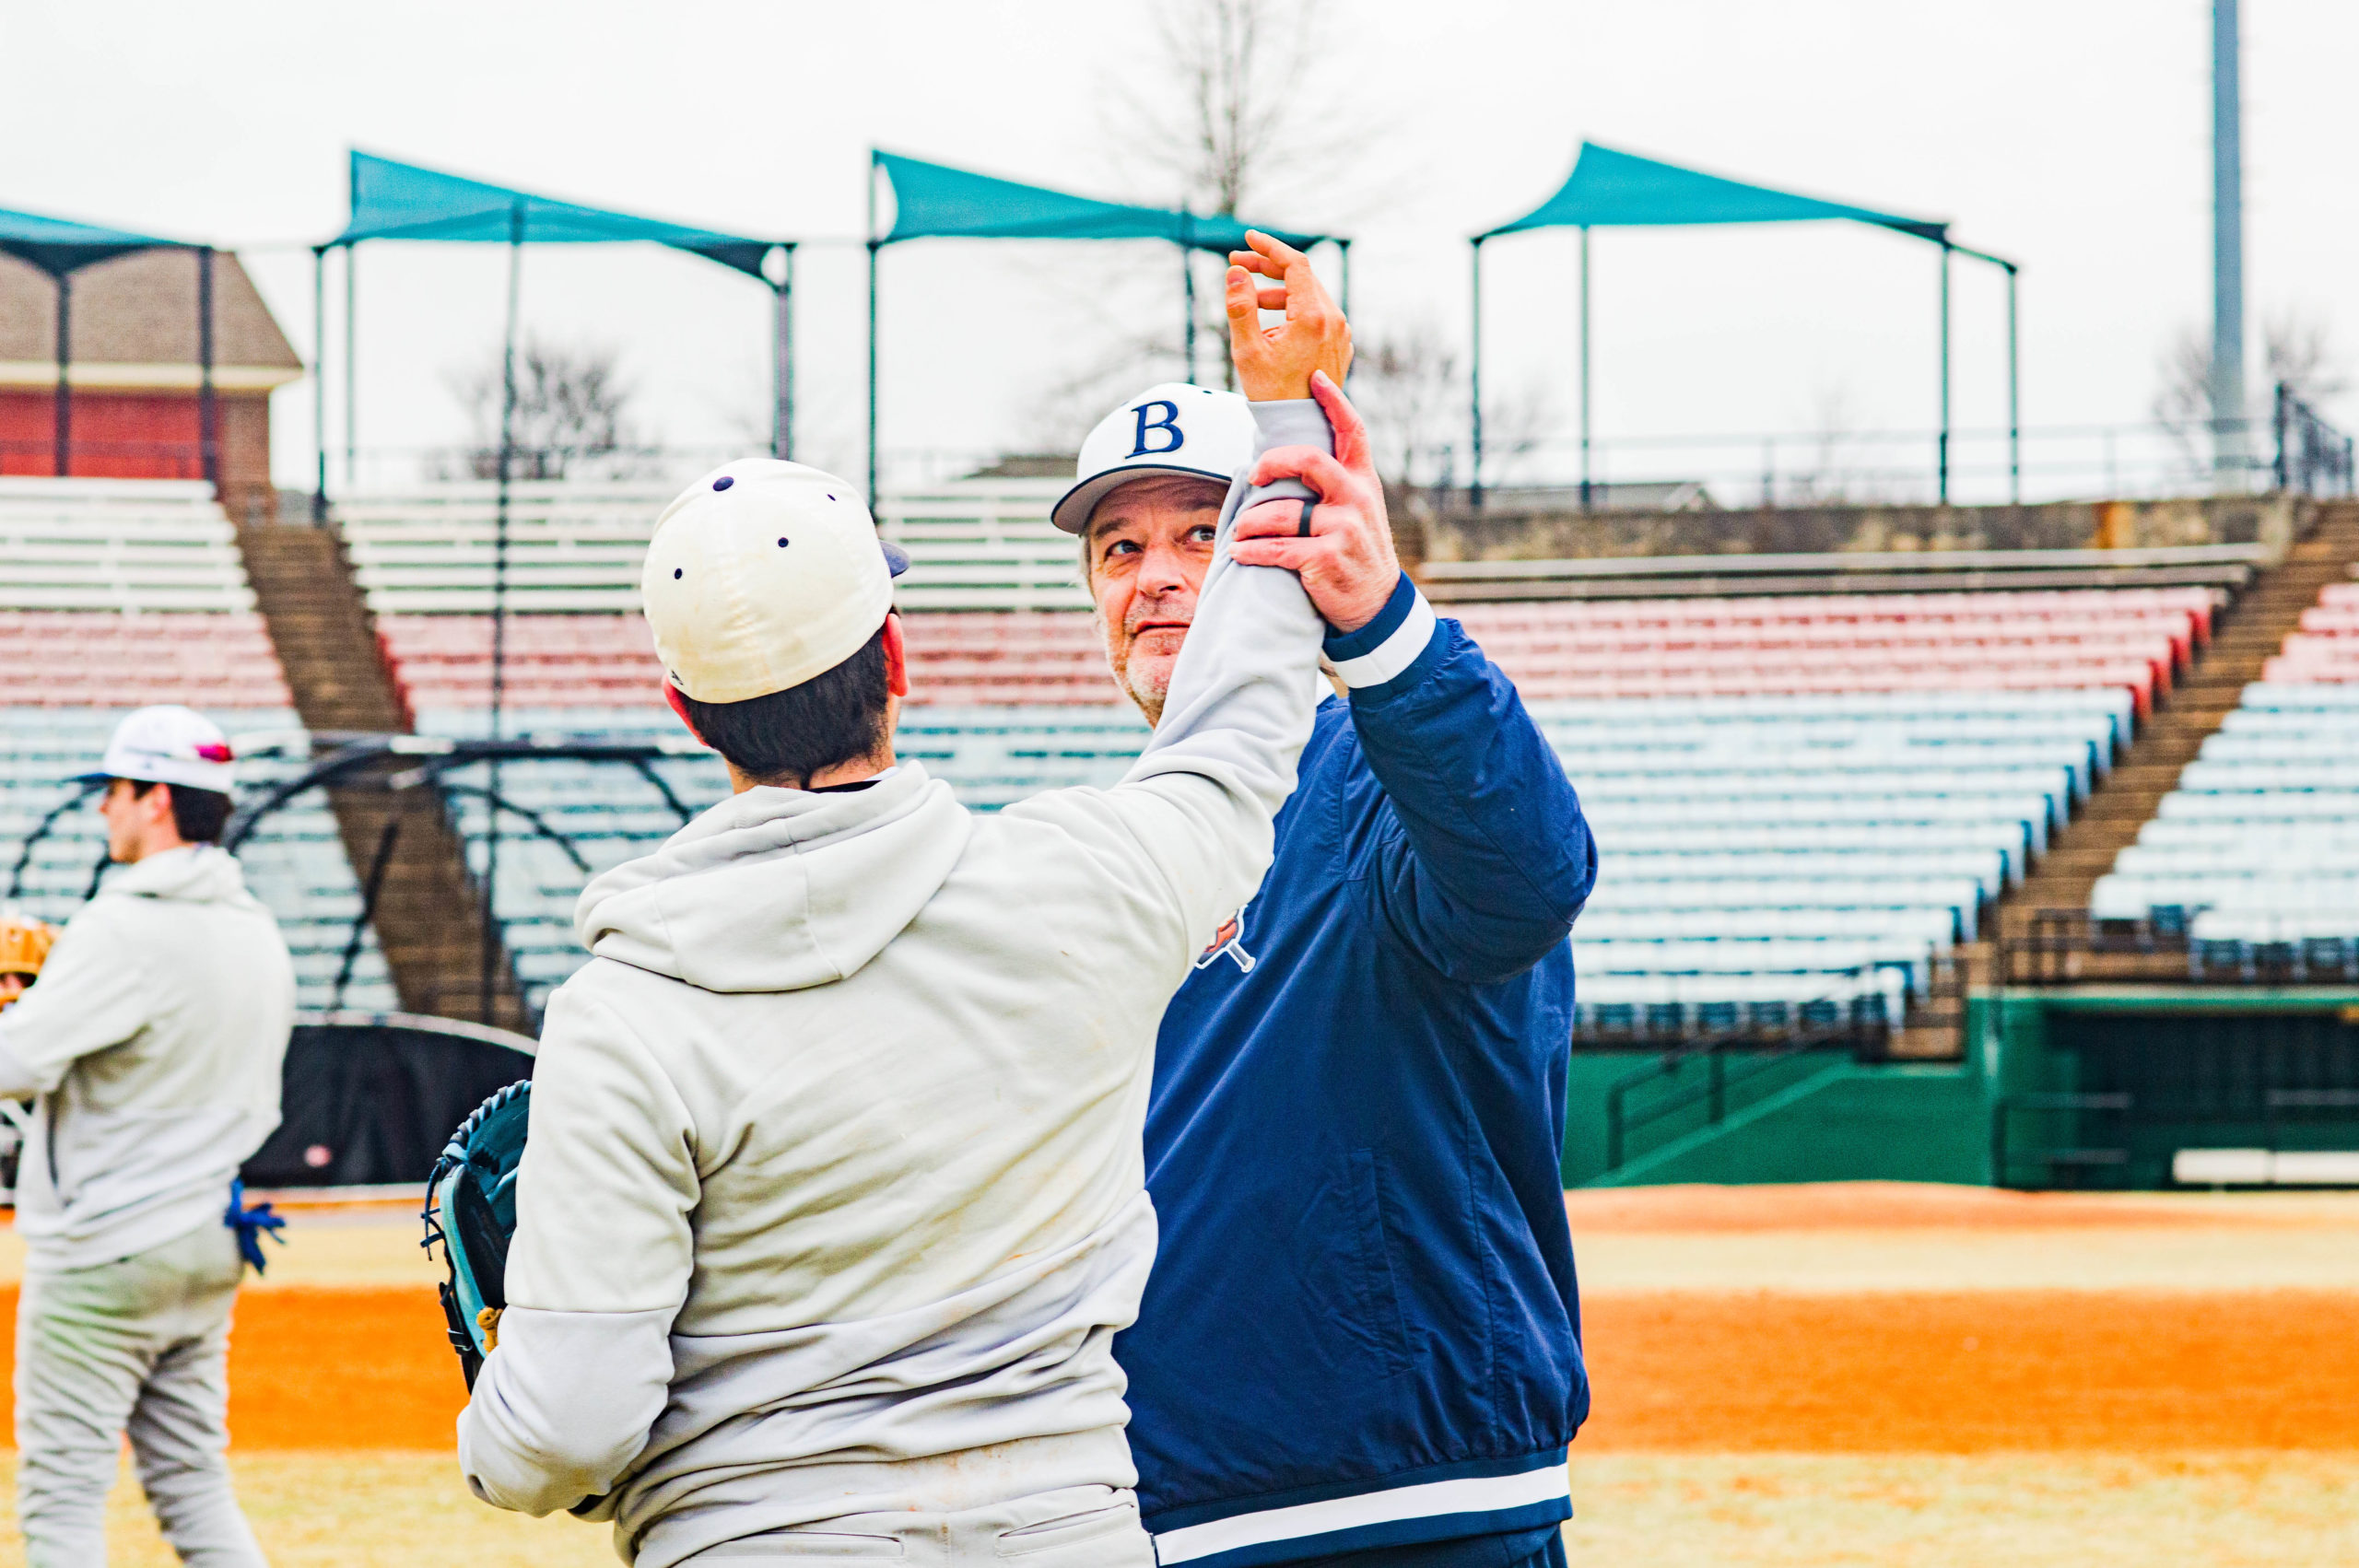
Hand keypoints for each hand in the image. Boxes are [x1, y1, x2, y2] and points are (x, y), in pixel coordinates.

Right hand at [1226, 230, 1350, 401]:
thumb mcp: (1247, 350)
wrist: (1300, 427)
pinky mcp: (1339, 344)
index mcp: (1313, 316)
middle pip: (1302, 277)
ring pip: (1308, 295)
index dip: (1269, 247)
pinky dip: (1292, 309)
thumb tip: (1235, 272)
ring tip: (1248, 302)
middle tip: (1237, 266)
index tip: (1247, 239)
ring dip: (1277, 291)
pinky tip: (1270, 324)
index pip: (1295, 264)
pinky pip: (1316, 315)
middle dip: (1268, 268)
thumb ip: (1240, 307)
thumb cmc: (1271, 393)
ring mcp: (1339, 332)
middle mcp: (1333, 319)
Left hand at [1228, 371, 1400, 632]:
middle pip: (1308, 461)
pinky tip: (1239, 553)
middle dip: (1272, 463)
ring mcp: (1343, 530)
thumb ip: (1335, 485)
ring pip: (1281, 513)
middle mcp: (1356, 500)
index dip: (1334, 401)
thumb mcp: (1359, 512)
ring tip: (1238, 531)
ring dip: (1250, 522)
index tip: (1315, 377)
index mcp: (1364, 482)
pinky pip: (1276, 549)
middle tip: (1254, 476)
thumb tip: (1291, 458)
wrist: (1377, 606)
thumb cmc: (1357, 553)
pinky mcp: (1326, 560)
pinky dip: (1251, 551)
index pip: (1353, 431)